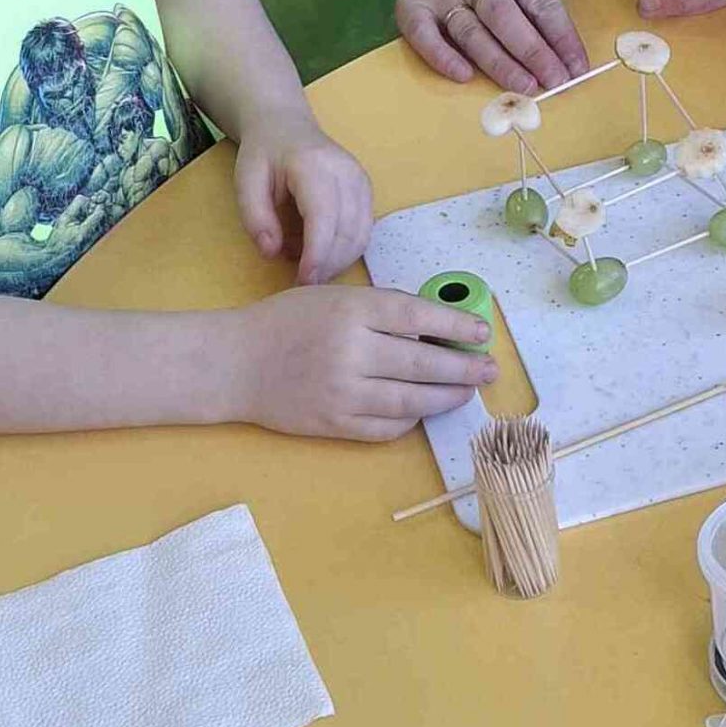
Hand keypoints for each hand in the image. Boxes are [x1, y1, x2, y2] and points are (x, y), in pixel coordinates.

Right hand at [218, 283, 497, 440]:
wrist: (235, 363)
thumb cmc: (287, 322)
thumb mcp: (334, 298)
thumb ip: (379, 310)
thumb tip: (435, 327)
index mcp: (351, 310)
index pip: (417, 317)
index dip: (456, 326)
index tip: (482, 333)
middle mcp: (350, 351)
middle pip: (421, 362)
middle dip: (463, 368)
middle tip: (489, 369)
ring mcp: (342, 393)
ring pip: (410, 401)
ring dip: (445, 398)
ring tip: (466, 392)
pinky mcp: (333, 425)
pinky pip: (385, 428)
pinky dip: (410, 421)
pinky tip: (423, 412)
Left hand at [233, 116, 374, 284]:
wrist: (287, 127)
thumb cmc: (265, 155)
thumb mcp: (245, 182)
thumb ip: (255, 217)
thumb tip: (272, 252)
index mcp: (314, 165)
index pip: (324, 216)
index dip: (317, 253)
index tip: (302, 281)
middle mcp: (346, 171)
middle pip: (348, 230)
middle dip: (327, 265)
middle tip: (301, 284)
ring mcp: (361, 181)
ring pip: (361, 235)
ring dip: (338, 262)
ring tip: (309, 268)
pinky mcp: (367, 191)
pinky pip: (364, 232)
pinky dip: (345, 252)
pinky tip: (323, 254)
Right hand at [394, 0, 586, 93]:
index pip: (538, 0)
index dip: (561, 35)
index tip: (577, 64)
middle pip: (503, 18)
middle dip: (533, 53)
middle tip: (556, 82)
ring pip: (470, 32)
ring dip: (498, 63)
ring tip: (525, 87)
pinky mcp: (412, 6)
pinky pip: (422, 34)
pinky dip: (441, 57)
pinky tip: (464, 76)